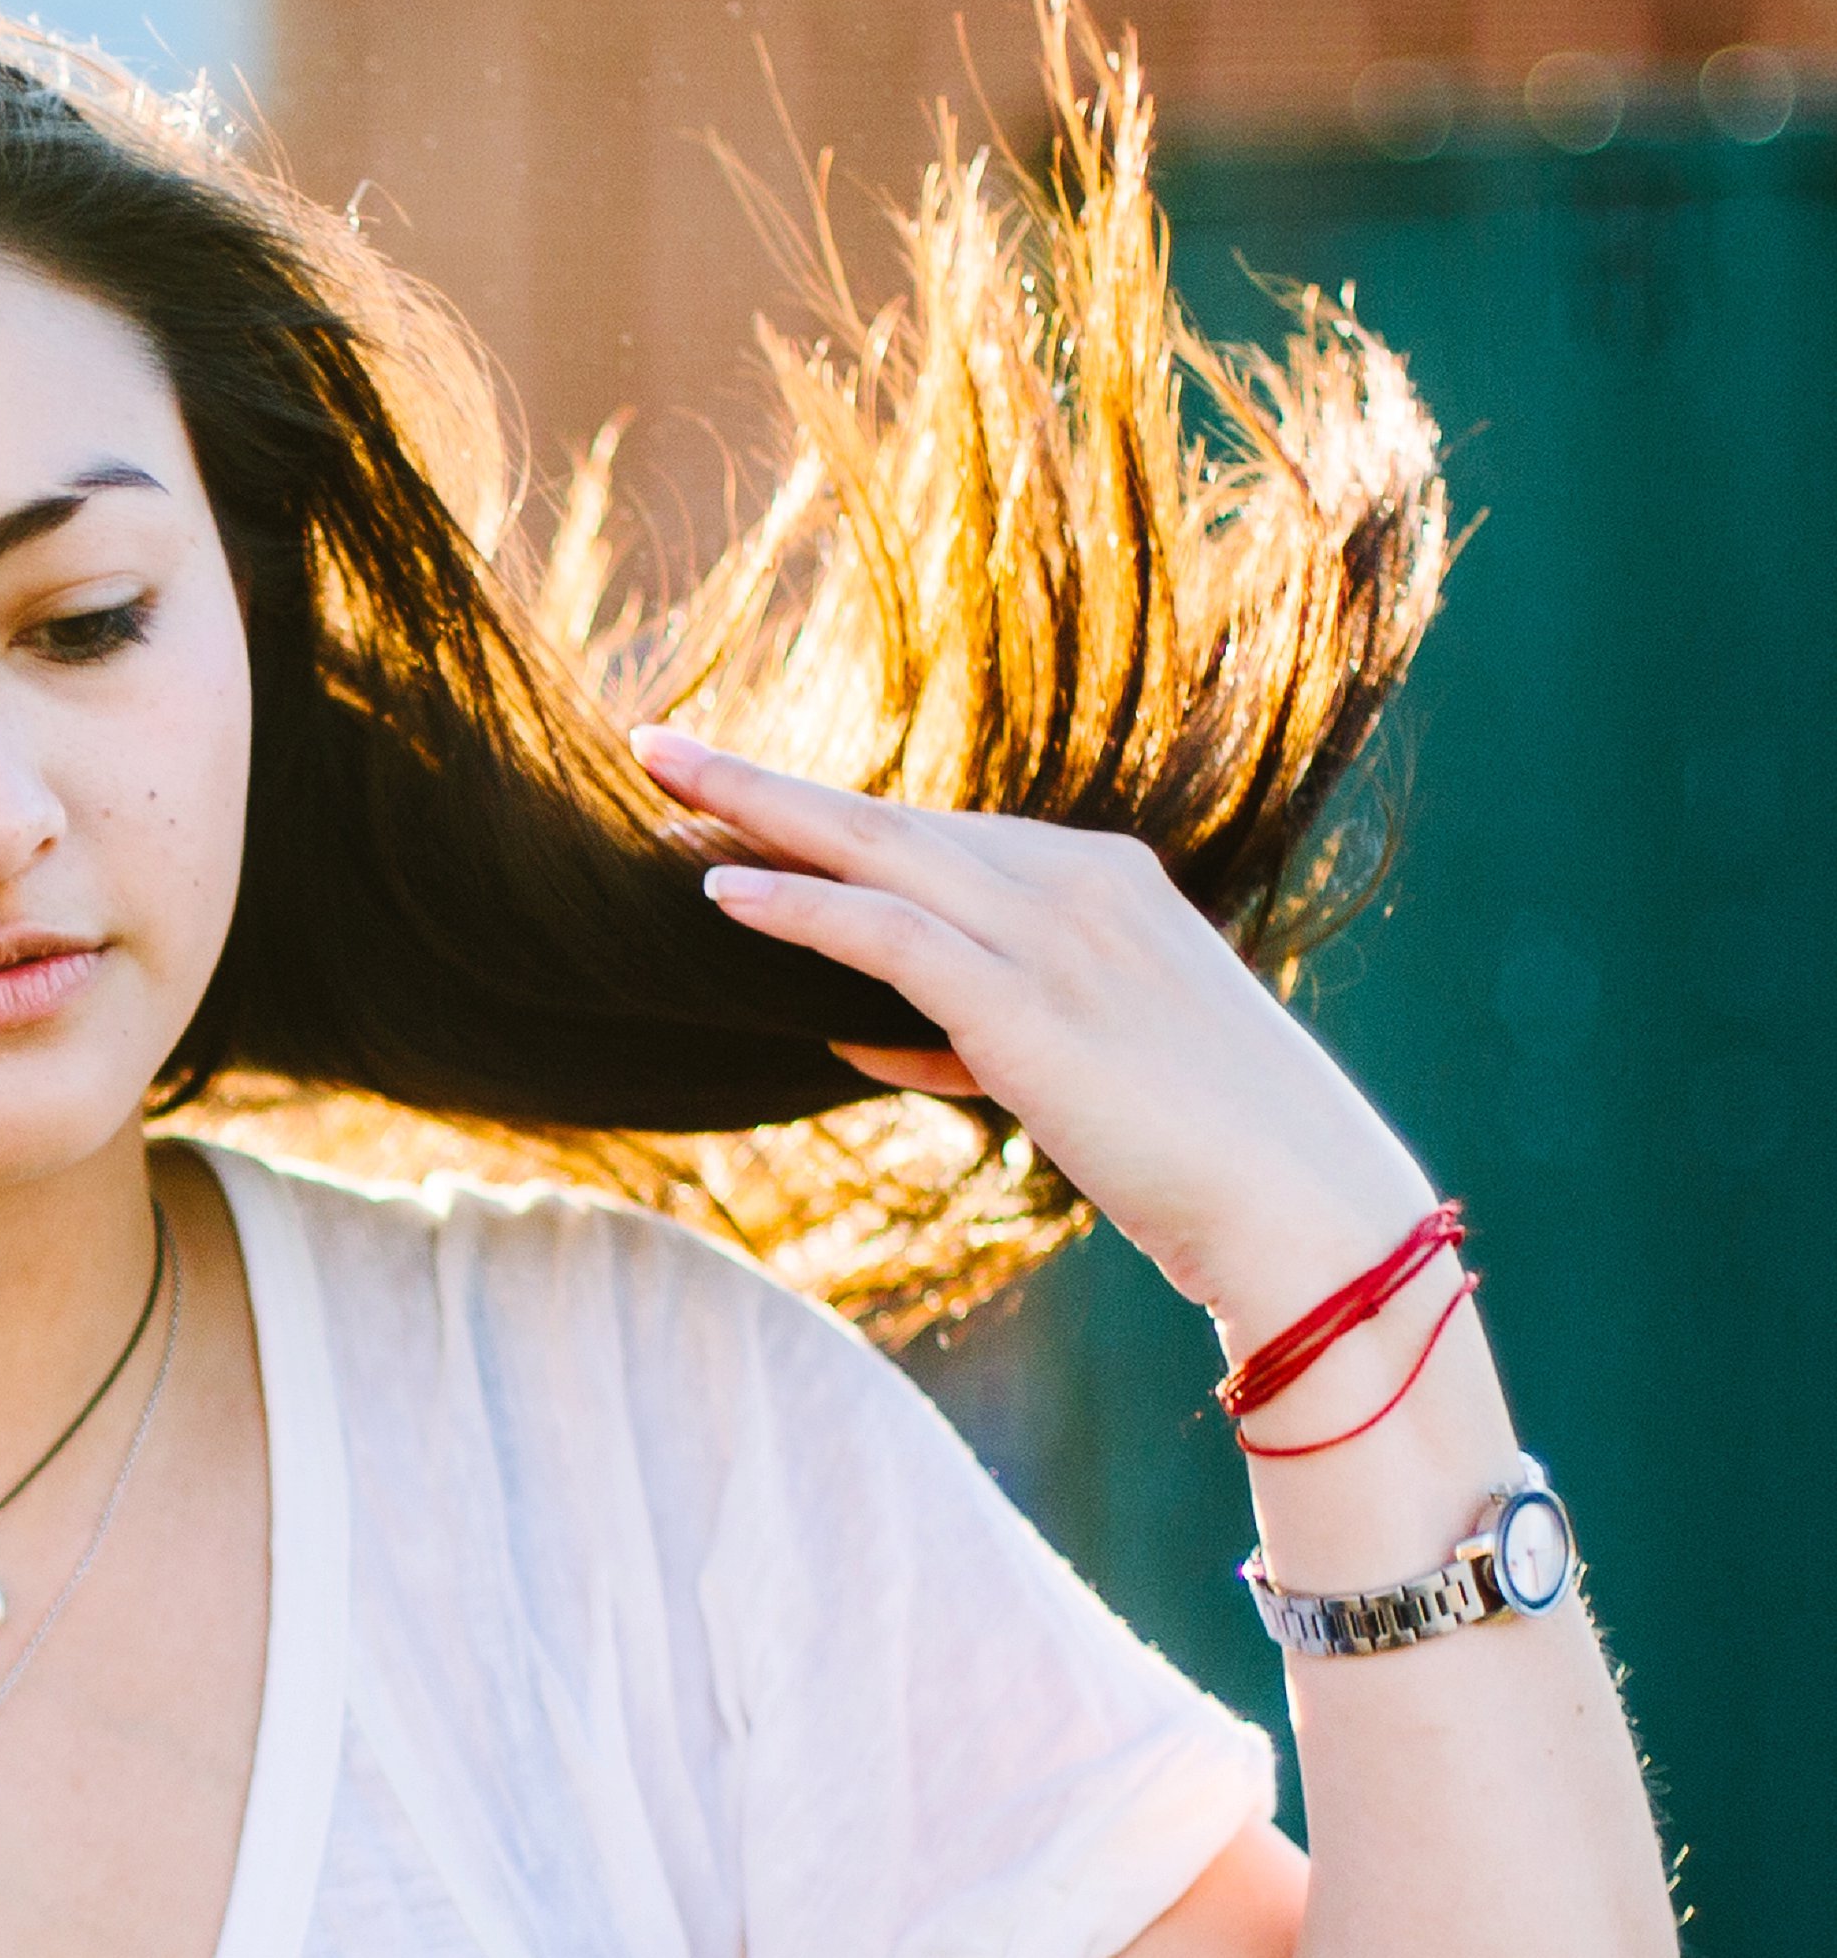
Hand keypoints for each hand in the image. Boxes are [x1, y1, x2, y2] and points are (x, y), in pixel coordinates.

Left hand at [637, 725, 1434, 1339]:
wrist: (1305, 1209)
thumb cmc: (1209, 1160)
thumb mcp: (1087, 1074)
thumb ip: (977, 1038)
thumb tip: (867, 1038)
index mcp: (1103, 886)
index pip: (935, 839)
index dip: (824, 821)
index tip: (731, 801)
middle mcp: (1077, 884)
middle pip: (885, 818)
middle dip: (761, 785)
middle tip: (654, 748)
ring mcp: (1053, 935)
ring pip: (871, 850)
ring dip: (752, 815)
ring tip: (652, 790)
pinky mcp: (1025, 1004)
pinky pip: (884, 932)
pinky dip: (797, 907)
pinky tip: (716, 893)